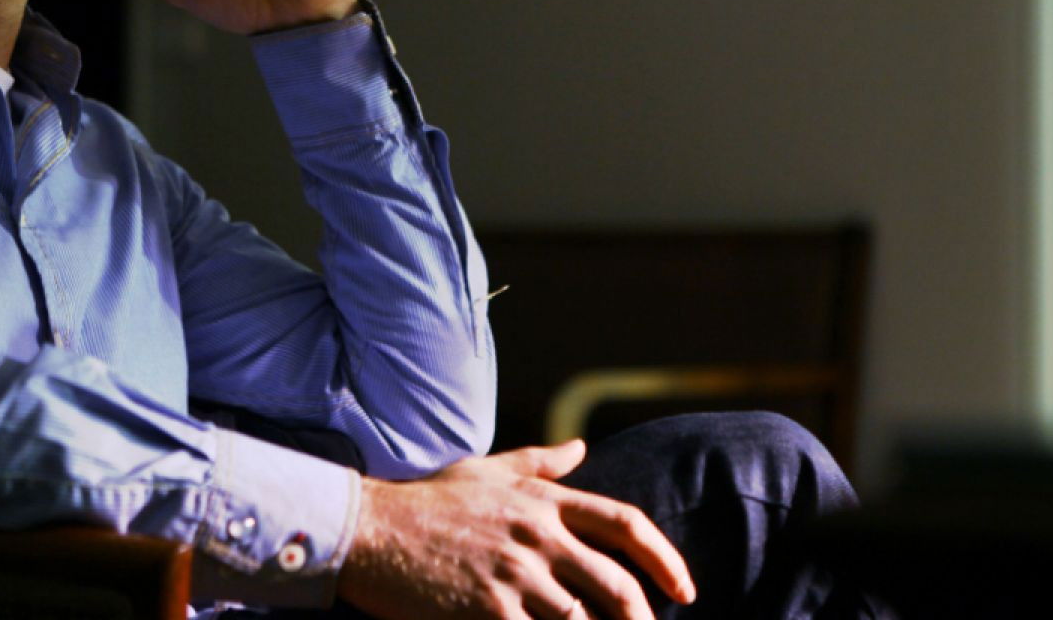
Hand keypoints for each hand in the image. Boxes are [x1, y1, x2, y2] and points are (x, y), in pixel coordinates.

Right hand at [336, 439, 695, 619]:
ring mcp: (515, 574)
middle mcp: (538, 535)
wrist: (368, 530)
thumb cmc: (425, 501)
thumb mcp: (485, 470)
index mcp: (544, 500)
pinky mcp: (488, 610)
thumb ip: (539, 462)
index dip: (666, 559)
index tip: (685, 589)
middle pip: (617, 585)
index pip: (626, 524)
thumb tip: (582, 449)